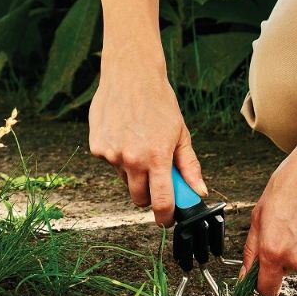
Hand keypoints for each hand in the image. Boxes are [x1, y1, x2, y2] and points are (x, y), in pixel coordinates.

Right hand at [89, 41, 206, 225]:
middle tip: (155, 177)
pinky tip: (124, 134)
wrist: (131, 75)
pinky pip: (110, 163)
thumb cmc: (160, 103)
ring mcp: (111, 154)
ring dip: (132, 171)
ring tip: (139, 143)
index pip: (161, 201)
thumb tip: (199, 191)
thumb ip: (189, 166)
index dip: (165, 216)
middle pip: (139, 197)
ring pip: (124, 179)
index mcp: (156, 157)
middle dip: (148, 194)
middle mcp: (131, 159)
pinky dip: (118, 155)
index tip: (166, 220)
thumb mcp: (181, 134)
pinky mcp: (97, 147)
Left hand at [241, 137, 296, 295]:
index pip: (266, 289)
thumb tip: (245, 274)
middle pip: (284, 270)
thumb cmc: (290, 184)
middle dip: (280, 256)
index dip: (261, 282)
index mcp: (274, 252)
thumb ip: (251, 250)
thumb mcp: (258, 215)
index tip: (260, 273)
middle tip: (282, 226)